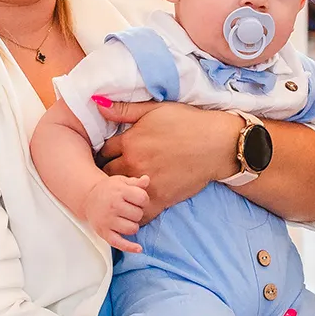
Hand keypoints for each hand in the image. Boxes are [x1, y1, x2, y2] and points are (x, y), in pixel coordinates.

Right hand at [80, 175, 149, 254]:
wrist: (88, 198)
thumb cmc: (108, 190)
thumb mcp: (121, 181)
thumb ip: (136, 182)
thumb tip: (146, 179)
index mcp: (119, 192)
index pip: (142, 198)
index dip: (143, 200)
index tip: (138, 200)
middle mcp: (113, 206)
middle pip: (138, 215)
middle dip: (137, 213)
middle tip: (129, 209)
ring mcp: (108, 220)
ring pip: (132, 228)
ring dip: (133, 225)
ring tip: (126, 219)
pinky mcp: (104, 232)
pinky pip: (119, 243)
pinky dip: (130, 247)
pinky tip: (138, 248)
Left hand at [95, 101, 239, 216]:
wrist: (218, 144)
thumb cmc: (189, 123)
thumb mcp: (155, 109)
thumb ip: (124, 109)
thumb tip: (96, 103)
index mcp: (130, 140)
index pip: (103, 151)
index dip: (103, 153)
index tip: (107, 157)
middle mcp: (134, 162)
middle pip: (106, 173)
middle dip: (106, 173)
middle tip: (109, 175)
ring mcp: (146, 183)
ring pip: (119, 193)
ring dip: (118, 192)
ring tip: (121, 191)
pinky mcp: (161, 199)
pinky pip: (138, 212)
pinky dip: (134, 211)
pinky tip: (136, 206)